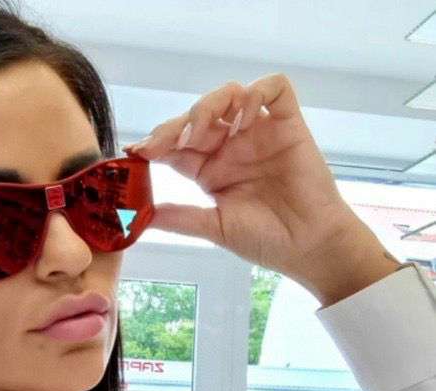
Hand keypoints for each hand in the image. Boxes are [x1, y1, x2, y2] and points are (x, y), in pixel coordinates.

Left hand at [124, 73, 378, 296]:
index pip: (176, 144)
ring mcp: (259, 133)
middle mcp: (231, 147)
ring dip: (209, 106)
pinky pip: (274, 89)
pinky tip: (243, 121)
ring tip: (201, 132)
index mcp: (209, 169)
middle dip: (176, 125)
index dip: (155, 142)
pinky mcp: (288, 125)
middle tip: (166, 145)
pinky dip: (255, 95)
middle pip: (196, 116)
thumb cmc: (266, 240)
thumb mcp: (216, 229)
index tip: (138, 153)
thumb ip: (181, 218)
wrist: (308, 247)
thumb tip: (141, 217)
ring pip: (229, 94)